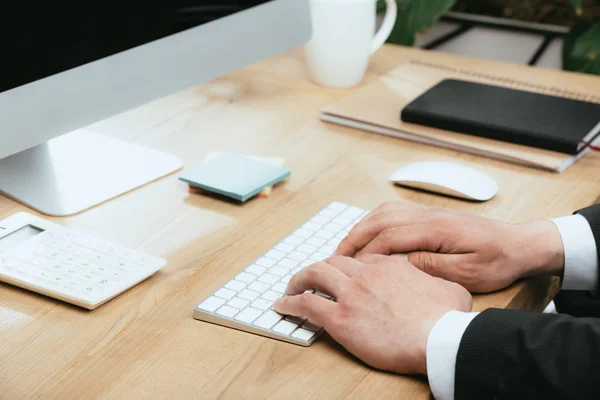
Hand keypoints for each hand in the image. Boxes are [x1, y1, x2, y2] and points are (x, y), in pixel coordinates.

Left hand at [273, 255, 471, 374]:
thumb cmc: (446, 319)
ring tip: (291, 287)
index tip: (342, 275)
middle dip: (319, 268)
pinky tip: (282, 306)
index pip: (359, 259)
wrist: (438, 338)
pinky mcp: (340, 318)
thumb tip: (436, 283)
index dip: (347, 267)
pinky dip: (290, 303)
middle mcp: (366, 274)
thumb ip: (433, 279)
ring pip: (314, 275)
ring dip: (299, 279)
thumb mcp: (449, 289)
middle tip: (311, 277)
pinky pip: (306, 304)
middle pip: (332, 261)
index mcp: (389, 265)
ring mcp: (351, 294)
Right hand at [335, 202, 563, 292]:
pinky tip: (368, 236)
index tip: (348, 268)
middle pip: (379, 220)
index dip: (365, 253)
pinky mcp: (429, 215)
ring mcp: (427, 212)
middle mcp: (427, 215)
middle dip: (354, 238)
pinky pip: (393, 213)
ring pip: (383, 213)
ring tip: (345, 247)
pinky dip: (374, 223)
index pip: (389, 237)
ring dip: (361, 228)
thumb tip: (396, 264)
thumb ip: (429, 267)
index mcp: (436, 229)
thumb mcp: (466, 274)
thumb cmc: (496, 261)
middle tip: (334, 256)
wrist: (518, 245)